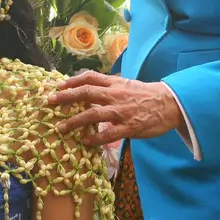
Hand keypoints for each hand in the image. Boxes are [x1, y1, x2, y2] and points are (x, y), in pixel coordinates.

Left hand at [49, 72, 182, 145]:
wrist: (169, 104)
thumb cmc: (146, 95)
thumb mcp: (126, 84)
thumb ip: (108, 86)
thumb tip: (89, 87)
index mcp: (114, 84)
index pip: (89, 78)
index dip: (72, 81)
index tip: (58, 86)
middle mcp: (115, 95)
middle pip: (86, 93)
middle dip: (66, 98)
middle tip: (50, 102)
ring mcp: (121, 112)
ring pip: (93, 114)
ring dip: (74, 121)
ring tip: (61, 128)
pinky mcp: (129, 127)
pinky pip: (108, 134)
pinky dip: (95, 138)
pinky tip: (85, 142)